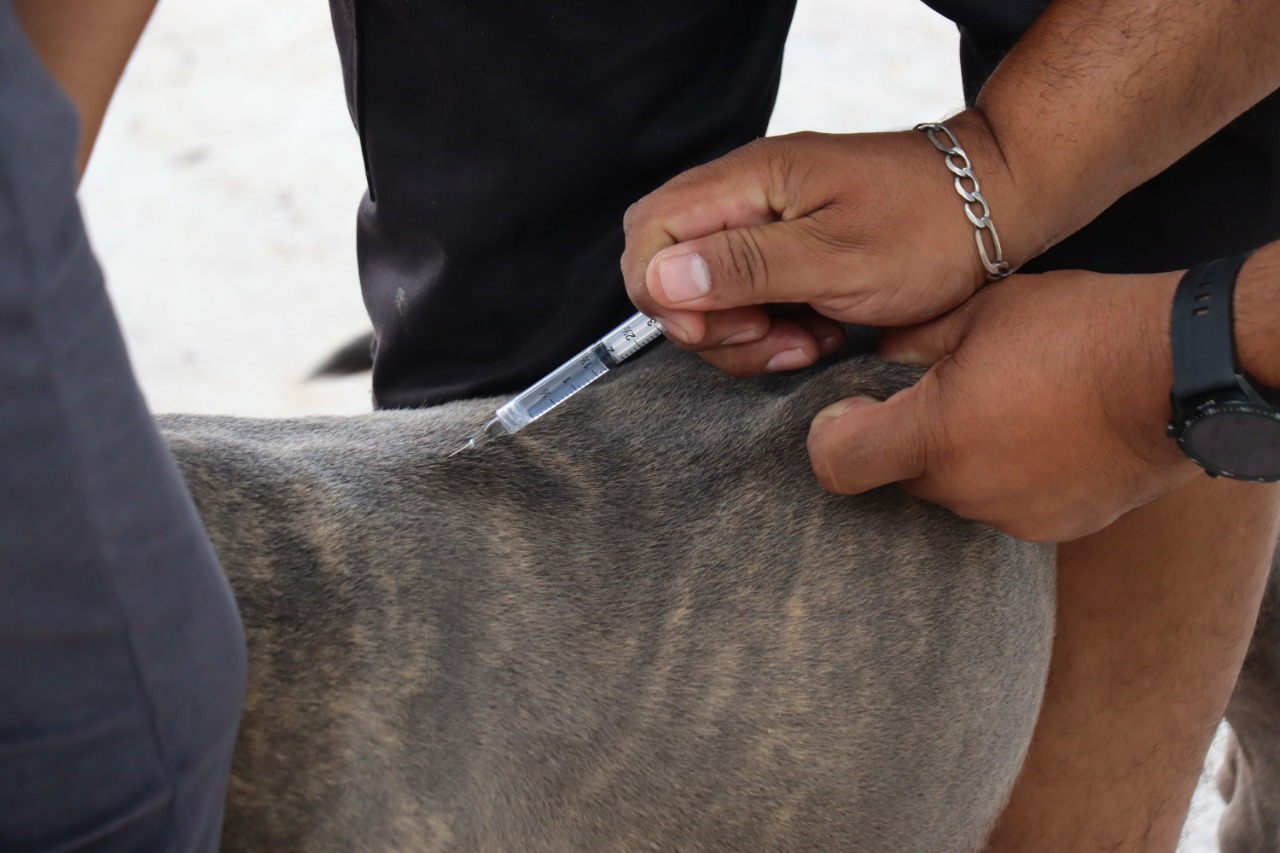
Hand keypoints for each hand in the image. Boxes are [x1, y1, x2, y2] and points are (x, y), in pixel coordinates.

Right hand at [621, 113, 1036, 376]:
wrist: (994, 207)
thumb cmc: (929, 228)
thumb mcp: (838, 260)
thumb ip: (746, 267)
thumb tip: (659, 278)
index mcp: (749, 181)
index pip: (649, 234)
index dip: (664, 294)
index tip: (723, 330)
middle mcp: (744, 194)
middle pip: (667, 267)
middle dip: (707, 323)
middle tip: (771, 342)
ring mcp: (762, 221)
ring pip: (703, 291)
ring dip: (743, 335)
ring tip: (808, 344)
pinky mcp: (784, 248)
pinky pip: (744, 296)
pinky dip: (769, 329)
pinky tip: (817, 335)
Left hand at [806, 270, 1200, 542]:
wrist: (1180, 371)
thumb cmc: (1080, 328)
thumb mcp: (980, 310)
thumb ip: (912, 342)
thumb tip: (878, 358)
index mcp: (935, 435)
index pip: (837, 465)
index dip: (830, 438)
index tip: (850, 410)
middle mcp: (965, 489)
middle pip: (900, 476)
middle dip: (909, 440)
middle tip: (950, 393)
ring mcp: (1010, 516)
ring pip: (954, 491)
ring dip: (962, 458)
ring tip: (1008, 409)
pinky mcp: (1052, 529)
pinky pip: (1003, 505)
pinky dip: (1008, 477)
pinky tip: (1041, 436)